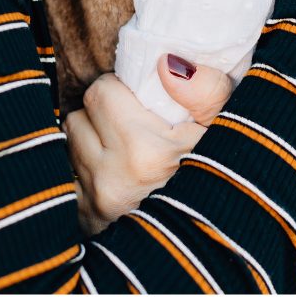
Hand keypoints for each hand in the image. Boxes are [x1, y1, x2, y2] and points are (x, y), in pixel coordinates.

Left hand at [64, 58, 232, 234]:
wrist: (209, 232)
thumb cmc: (220, 170)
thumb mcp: (226, 124)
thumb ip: (205, 89)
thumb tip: (166, 63)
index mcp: (144, 152)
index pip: (100, 93)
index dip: (119, 90)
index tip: (139, 101)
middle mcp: (112, 181)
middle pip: (79, 116)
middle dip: (101, 113)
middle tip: (131, 123)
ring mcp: (96, 205)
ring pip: (71, 145)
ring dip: (91, 139)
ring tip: (123, 147)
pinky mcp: (86, 222)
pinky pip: (70, 176)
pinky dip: (85, 169)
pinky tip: (113, 173)